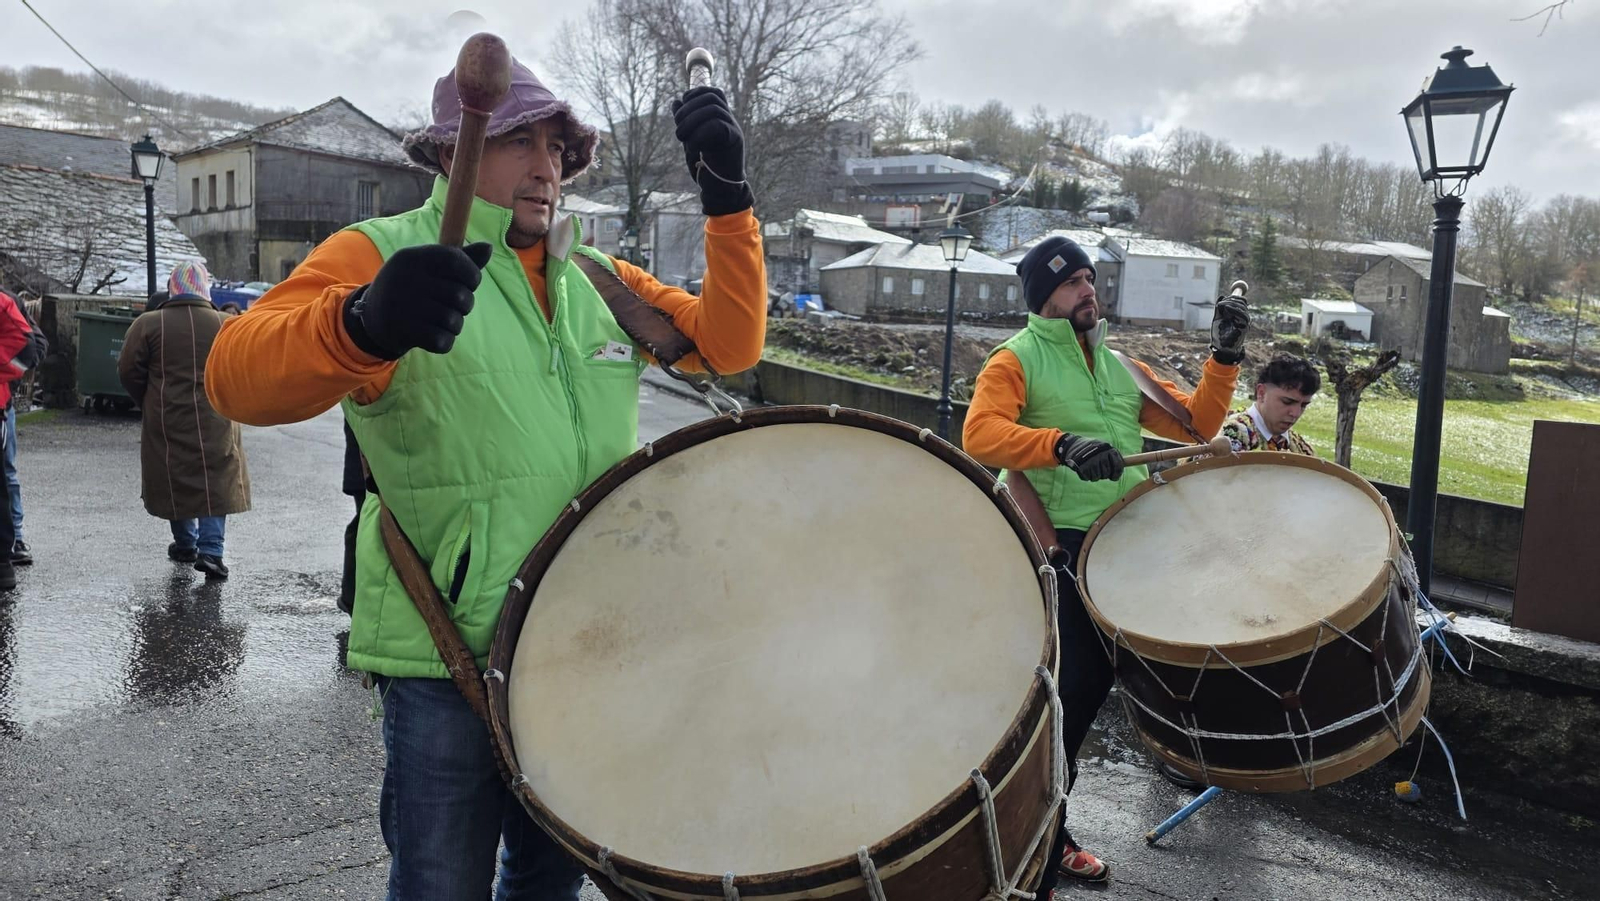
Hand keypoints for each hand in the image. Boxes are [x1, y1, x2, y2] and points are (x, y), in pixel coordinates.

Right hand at [343, 242, 491, 358]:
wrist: (372, 317)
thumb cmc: (412, 288)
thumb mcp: (429, 267)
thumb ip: (460, 259)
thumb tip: (488, 247)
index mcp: (412, 257)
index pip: (455, 260)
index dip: (472, 275)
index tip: (471, 283)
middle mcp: (405, 279)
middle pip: (460, 295)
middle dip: (466, 305)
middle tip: (454, 306)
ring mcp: (402, 306)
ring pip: (453, 321)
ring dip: (455, 325)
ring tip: (443, 321)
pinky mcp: (401, 331)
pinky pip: (443, 341)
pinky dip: (445, 341)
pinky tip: (435, 335)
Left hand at [672, 87, 753, 215]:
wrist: (720, 189)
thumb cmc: (706, 166)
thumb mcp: (691, 139)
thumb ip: (685, 121)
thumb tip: (676, 102)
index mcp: (720, 117)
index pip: (711, 92)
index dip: (693, 95)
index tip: (680, 110)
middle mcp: (730, 120)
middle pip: (712, 97)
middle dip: (689, 109)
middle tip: (678, 129)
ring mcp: (735, 129)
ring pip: (714, 109)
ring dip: (691, 121)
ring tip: (681, 138)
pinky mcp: (735, 142)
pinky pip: (718, 126)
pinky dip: (700, 134)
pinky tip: (693, 146)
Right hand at [1054, 433, 1124, 481]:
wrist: (1071, 445)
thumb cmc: (1090, 448)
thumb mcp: (1103, 448)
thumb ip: (1112, 456)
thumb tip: (1125, 464)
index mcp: (1108, 449)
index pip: (1118, 465)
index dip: (1117, 473)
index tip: (1114, 477)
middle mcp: (1100, 454)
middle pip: (1106, 473)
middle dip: (1103, 474)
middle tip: (1098, 470)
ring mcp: (1091, 460)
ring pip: (1097, 477)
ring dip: (1093, 476)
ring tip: (1090, 468)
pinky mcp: (1081, 466)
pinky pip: (1087, 477)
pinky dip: (1085, 476)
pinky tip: (1083, 469)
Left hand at [1210, 296, 1249, 364]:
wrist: (1221, 348)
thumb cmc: (1219, 335)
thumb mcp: (1217, 318)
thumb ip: (1219, 308)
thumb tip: (1221, 296)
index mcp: (1237, 314)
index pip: (1240, 301)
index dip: (1233, 297)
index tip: (1223, 299)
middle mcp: (1242, 317)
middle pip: (1242, 302)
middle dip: (1232, 299)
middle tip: (1222, 302)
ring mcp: (1244, 322)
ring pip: (1243, 307)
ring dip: (1232, 303)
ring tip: (1222, 305)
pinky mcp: (1245, 327)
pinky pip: (1243, 315)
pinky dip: (1235, 309)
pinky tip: (1226, 307)